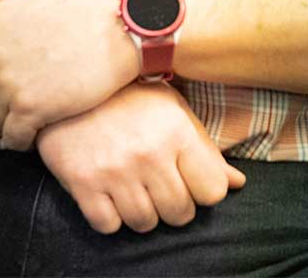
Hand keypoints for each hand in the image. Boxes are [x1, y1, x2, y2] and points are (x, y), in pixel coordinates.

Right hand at [36, 80, 246, 234]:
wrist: (70, 81)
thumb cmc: (129, 94)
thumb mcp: (172, 108)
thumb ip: (205, 148)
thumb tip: (237, 183)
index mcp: (176, 131)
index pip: (212, 191)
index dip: (202, 188)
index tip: (188, 177)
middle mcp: (149, 153)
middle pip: (180, 213)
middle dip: (173, 203)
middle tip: (157, 181)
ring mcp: (114, 170)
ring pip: (145, 224)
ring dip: (142, 210)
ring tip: (133, 183)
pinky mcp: (83, 183)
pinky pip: (109, 226)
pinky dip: (110, 215)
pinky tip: (109, 190)